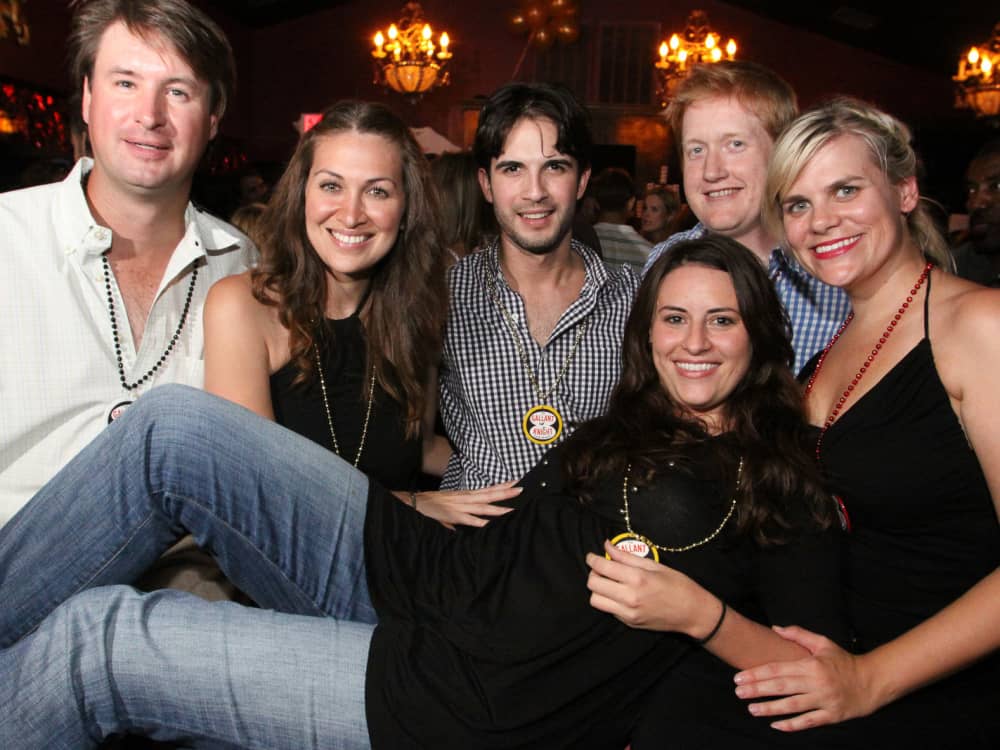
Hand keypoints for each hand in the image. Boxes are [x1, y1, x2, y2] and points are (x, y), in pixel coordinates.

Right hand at [397, 482, 519, 529]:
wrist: (415, 502)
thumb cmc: (432, 503)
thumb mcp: (451, 505)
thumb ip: (463, 513)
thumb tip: (474, 521)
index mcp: (466, 494)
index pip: (488, 489)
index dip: (502, 486)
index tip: (515, 482)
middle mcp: (465, 498)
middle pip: (489, 494)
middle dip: (505, 492)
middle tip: (521, 488)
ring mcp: (460, 507)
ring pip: (483, 506)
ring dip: (497, 508)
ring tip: (512, 508)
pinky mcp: (453, 516)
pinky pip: (468, 519)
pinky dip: (479, 521)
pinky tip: (489, 524)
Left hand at [585, 539, 708, 634]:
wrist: (693, 613)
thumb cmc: (678, 585)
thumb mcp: (654, 565)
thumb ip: (626, 556)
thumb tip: (607, 546)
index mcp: (637, 579)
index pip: (602, 567)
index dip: (592, 559)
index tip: (592, 556)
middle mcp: (629, 597)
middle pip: (593, 584)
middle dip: (593, 573)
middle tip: (602, 568)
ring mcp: (628, 613)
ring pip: (595, 600)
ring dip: (598, 589)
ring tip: (609, 582)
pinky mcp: (629, 623)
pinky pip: (608, 610)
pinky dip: (609, 600)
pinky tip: (620, 593)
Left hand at [733, 625, 878, 730]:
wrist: (872, 681)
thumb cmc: (843, 661)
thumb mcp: (823, 643)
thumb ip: (798, 634)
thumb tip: (775, 628)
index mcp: (812, 665)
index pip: (778, 669)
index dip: (757, 673)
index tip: (740, 677)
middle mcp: (816, 683)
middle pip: (781, 687)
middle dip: (757, 690)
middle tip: (738, 692)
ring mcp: (824, 701)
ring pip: (793, 706)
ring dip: (770, 709)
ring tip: (752, 709)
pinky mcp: (832, 716)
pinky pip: (809, 722)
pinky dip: (792, 725)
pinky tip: (776, 725)